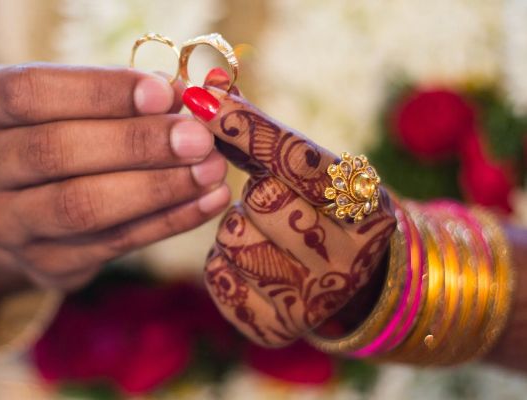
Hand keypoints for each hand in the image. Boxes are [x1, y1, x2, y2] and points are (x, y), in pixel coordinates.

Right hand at [0, 64, 230, 299]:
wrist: (18, 202)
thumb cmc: (54, 130)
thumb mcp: (66, 99)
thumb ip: (115, 96)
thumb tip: (185, 99)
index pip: (29, 94)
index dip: (99, 93)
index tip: (164, 94)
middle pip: (53, 154)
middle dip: (135, 144)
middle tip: (197, 138)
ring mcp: (2, 224)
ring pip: (80, 207)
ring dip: (156, 189)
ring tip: (210, 171)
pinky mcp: (42, 265)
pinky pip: (113, 244)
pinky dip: (167, 222)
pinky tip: (205, 202)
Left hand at [183, 69, 395, 346]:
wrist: (348, 281)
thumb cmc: (321, 211)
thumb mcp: (310, 169)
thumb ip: (262, 131)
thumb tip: (211, 85)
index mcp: (368, 207)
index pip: (298, 157)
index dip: (248, 127)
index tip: (204, 100)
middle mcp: (351, 257)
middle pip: (262, 199)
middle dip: (254, 193)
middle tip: (271, 200)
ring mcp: (315, 299)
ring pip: (233, 239)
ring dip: (235, 228)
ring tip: (265, 234)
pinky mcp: (277, 327)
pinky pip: (219, 278)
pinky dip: (224, 264)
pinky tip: (252, 264)